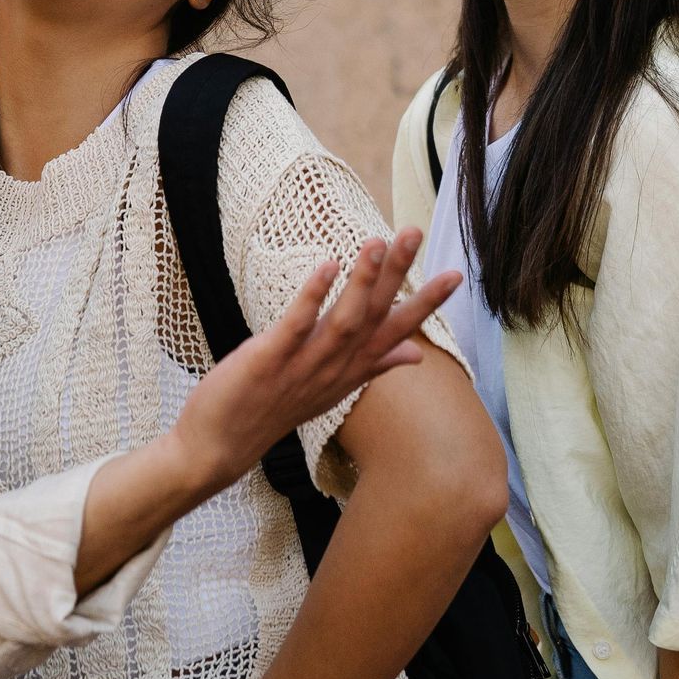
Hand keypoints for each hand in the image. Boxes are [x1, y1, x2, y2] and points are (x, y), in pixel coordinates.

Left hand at [164, 234, 459, 500]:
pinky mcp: (270, 361)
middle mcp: (336, 368)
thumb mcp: (334, 387)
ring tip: (377, 243)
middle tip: (415, 232)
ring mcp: (305, 366)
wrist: (222, 445)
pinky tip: (327, 266)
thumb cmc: (278, 408)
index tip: (457, 273)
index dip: (427, 303)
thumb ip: (375, 366)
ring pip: (344, 322)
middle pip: (375, 317)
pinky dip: (312, 297)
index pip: (398, 331)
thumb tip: (417, 354)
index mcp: (352, 369)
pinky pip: (296, 327)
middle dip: (398, 275)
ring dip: (362, 282)